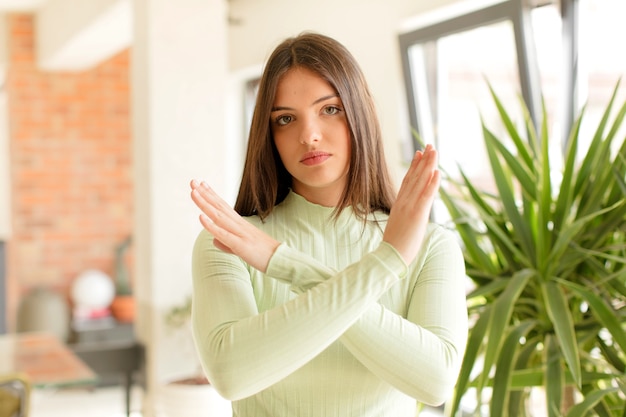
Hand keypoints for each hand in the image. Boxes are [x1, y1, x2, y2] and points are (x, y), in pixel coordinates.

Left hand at [190, 180, 279, 272]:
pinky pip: (223, 234)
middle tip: (193, 181)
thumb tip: (214, 240)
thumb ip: (227, 243)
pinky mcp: (240, 245)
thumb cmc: (262, 254)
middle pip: (219, 206)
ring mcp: (239, 233)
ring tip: (194, 192)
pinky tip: (201, 217)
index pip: (223, 206)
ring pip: (218, 216)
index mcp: (240, 224)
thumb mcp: (241, 248)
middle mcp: (239, 225)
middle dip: (205, 193)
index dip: (211, 195)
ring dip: (205, 204)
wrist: (281, 259)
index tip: (201, 184)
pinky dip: (211, 225)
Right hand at [383, 144, 439, 264]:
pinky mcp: (417, 214)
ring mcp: (410, 207)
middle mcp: (404, 202)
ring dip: (429, 165)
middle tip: (429, 146)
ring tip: (434, 151)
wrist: (389, 256)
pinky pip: (426, 196)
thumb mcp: (399, 225)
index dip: (414, 166)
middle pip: (415, 177)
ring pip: (421, 182)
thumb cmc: (395, 245)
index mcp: (399, 204)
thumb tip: (409, 213)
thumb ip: (404, 215)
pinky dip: (432, 183)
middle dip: (423, 160)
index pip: (408, 180)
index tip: (419, 153)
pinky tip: (437, 172)